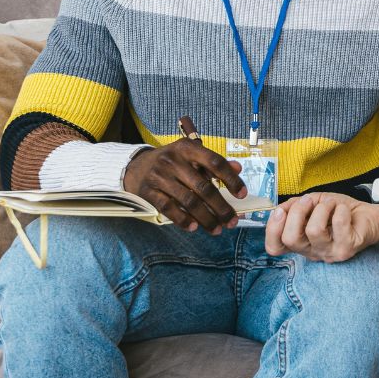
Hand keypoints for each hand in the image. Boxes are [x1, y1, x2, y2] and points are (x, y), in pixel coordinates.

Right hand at [122, 125, 246, 234]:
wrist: (136, 166)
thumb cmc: (171, 162)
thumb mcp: (191, 156)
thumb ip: (213, 163)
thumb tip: (238, 168)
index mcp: (187, 148)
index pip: (215, 162)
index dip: (231, 179)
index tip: (242, 194)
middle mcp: (173, 160)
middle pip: (203, 187)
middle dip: (221, 207)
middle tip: (232, 221)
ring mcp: (159, 176)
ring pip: (188, 201)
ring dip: (206, 218)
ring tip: (217, 229)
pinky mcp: (149, 191)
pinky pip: (169, 208)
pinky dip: (183, 220)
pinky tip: (194, 227)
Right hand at [264, 192, 378, 262]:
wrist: (370, 216)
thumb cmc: (340, 211)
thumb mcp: (313, 204)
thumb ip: (294, 207)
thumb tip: (280, 208)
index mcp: (301, 243)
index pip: (275, 248)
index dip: (272, 229)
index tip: (281, 211)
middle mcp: (313, 252)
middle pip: (290, 239)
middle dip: (297, 212)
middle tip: (310, 201)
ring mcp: (329, 253)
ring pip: (314, 230)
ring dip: (322, 208)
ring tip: (331, 204)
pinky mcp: (347, 249)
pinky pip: (338, 224)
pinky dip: (340, 209)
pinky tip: (344, 210)